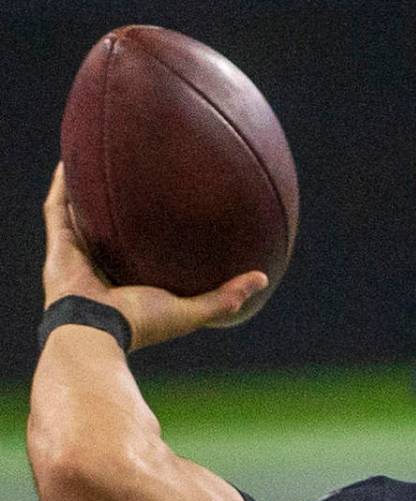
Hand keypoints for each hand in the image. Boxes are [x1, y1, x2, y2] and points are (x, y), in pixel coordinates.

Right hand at [42, 163, 268, 349]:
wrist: (96, 332)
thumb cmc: (142, 325)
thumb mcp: (191, 310)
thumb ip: (225, 296)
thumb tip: (263, 278)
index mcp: (126, 283)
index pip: (137, 254)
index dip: (148, 234)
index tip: (167, 212)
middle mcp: (99, 268)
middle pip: (107, 229)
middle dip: (116, 206)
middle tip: (134, 176)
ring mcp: (75, 257)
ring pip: (79, 215)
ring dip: (85, 190)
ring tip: (94, 159)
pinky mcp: (58, 247)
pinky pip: (57, 209)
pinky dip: (63, 186)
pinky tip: (70, 159)